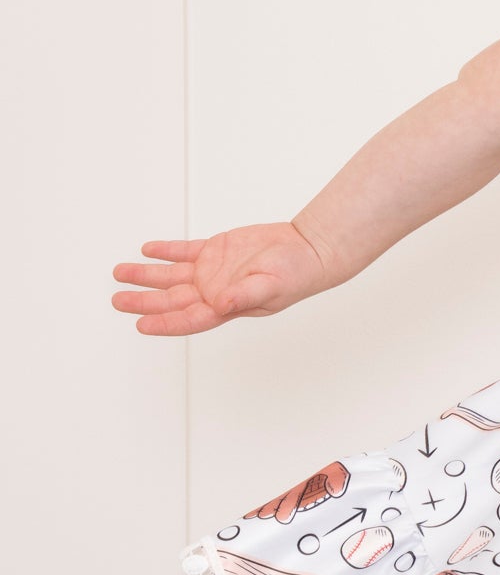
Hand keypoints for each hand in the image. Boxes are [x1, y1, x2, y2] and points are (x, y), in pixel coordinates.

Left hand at [110, 221, 330, 336]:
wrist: (307, 249)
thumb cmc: (296, 274)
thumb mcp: (271, 288)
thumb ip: (244, 296)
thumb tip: (220, 304)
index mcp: (225, 306)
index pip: (188, 319)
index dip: (163, 322)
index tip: (140, 324)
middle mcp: (214, 291)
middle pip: (171, 299)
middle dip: (143, 300)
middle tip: (118, 300)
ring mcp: (213, 271)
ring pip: (171, 276)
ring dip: (146, 275)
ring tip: (120, 273)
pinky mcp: (216, 250)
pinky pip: (184, 251)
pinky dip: (165, 251)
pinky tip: (147, 251)